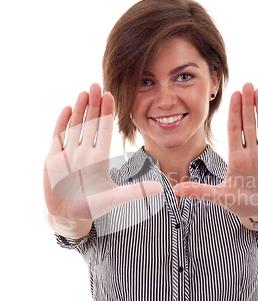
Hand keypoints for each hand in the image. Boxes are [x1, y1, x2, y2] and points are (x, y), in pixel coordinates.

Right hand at [44, 83, 162, 223]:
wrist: (68, 216)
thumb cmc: (91, 207)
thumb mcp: (114, 198)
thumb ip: (134, 192)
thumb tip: (161, 189)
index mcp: (99, 158)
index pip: (104, 130)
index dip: (107, 113)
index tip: (111, 95)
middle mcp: (85, 152)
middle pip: (90, 123)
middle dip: (93, 104)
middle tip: (96, 84)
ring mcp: (69, 154)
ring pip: (75, 126)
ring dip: (79, 109)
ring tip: (83, 92)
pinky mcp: (54, 158)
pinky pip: (58, 136)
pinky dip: (62, 123)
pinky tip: (67, 108)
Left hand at [174, 83, 257, 221]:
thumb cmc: (241, 204)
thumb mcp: (220, 197)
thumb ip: (200, 191)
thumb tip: (176, 189)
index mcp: (236, 159)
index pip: (234, 130)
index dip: (235, 112)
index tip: (234, 95)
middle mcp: (251, 154)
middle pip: (249, 124)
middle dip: (248, 105)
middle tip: (247, 84)